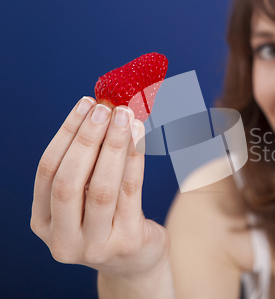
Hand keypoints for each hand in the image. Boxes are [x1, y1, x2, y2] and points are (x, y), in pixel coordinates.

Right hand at [31, 97, 169, 277]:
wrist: (135, 261)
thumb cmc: (109, 221)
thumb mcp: (86, 199)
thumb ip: (86, 166)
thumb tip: (103, 111)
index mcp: (44, 223)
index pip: (47, 171)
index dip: (66, 134)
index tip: (84, 105)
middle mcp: (63, 239)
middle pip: (69, 181)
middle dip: (87, 139)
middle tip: (105, 109)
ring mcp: (95, 245)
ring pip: (101, 188)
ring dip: (113, 146)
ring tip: (125, 117)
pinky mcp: (126, 242)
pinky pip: (130, 193)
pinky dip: (134, 160)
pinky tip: (140, 136)